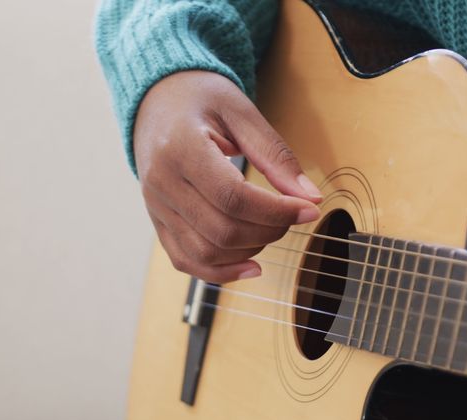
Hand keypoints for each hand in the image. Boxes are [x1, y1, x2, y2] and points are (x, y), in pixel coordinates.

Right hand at [133, 71, 321, 281]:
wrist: (156, 100)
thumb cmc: (201, 100)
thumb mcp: (242, 114)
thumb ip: (276, 156)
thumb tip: (310, 198)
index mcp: (180, 149)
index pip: (233, 197)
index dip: (276, 211)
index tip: (309, 210)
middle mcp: (161, 183)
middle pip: (221, 230)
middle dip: (269, 231)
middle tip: (294, 215)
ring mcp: (156, 206)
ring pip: (205, 253)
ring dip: (249, 250)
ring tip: (273, 230)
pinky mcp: (158, 222)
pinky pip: (185, 261)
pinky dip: (220, 272)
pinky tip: (251, 265)